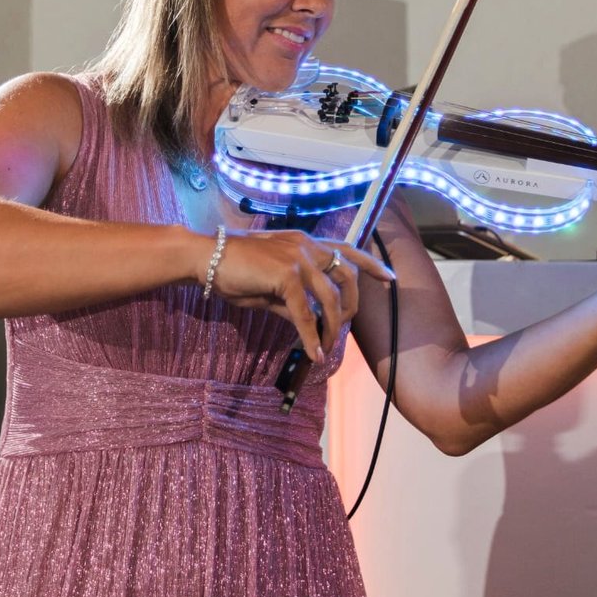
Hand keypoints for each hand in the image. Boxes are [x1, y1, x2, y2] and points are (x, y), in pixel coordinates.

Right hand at [206, 229, 394, 361]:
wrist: (206, 258)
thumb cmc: (234, 270)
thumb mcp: (270, 287)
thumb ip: (294, 301)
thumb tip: (311, 324)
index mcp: (305, 243)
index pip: (346, 249)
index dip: (371, 264)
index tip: (390, 278)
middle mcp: (306, 246)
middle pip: (347, 274)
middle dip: (353, 303)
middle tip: (347, 326)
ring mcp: (297, 259)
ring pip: (331, 298)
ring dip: (333, 327)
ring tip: (326, 346)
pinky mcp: (285, 275)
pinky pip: (306, 314)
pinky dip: (311, 336)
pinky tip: (313, 352)